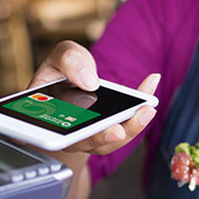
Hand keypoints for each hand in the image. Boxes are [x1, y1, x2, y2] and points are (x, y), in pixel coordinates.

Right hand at [29, 40, 159, 154]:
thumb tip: (89, 81)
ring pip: (109, 141)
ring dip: (129, 128)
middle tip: (118, 130)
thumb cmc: (62, 69)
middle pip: (86, 142)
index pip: (56, 134)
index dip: (65, 137)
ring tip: (145, 109)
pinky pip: (124, 127)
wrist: (72, 78)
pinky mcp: (109, 129)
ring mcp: (90, 134)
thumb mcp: (61, 56)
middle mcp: (69, 132)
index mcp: (48, 117)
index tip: (76, 133)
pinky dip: (139, 110)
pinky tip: (150, 86)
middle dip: (103, 137)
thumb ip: (69, 60)